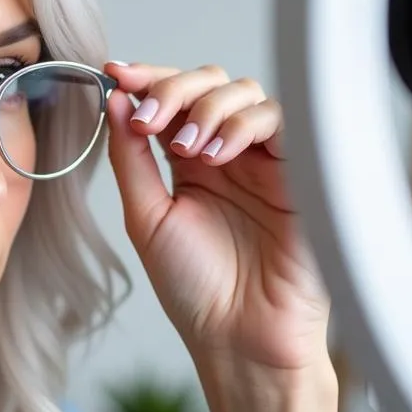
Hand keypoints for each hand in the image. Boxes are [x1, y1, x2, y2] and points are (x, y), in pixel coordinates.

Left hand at [104, 61, 330, 384]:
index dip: (145, 80)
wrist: (241, 336)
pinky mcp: (299, 171)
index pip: (169, 100)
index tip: (116, 74)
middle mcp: (225, 153)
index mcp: (187, 162)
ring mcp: (262, 160)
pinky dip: (242, 125)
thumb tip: (113, 100)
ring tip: (186, 151)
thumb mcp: (146, 216)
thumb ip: (130, 158)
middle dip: (172, 89)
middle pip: (206, 84)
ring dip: (205, 109)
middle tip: (148, 119)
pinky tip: (216, 156)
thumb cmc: (194, 286)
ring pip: (242, 92)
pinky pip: (277, 120)